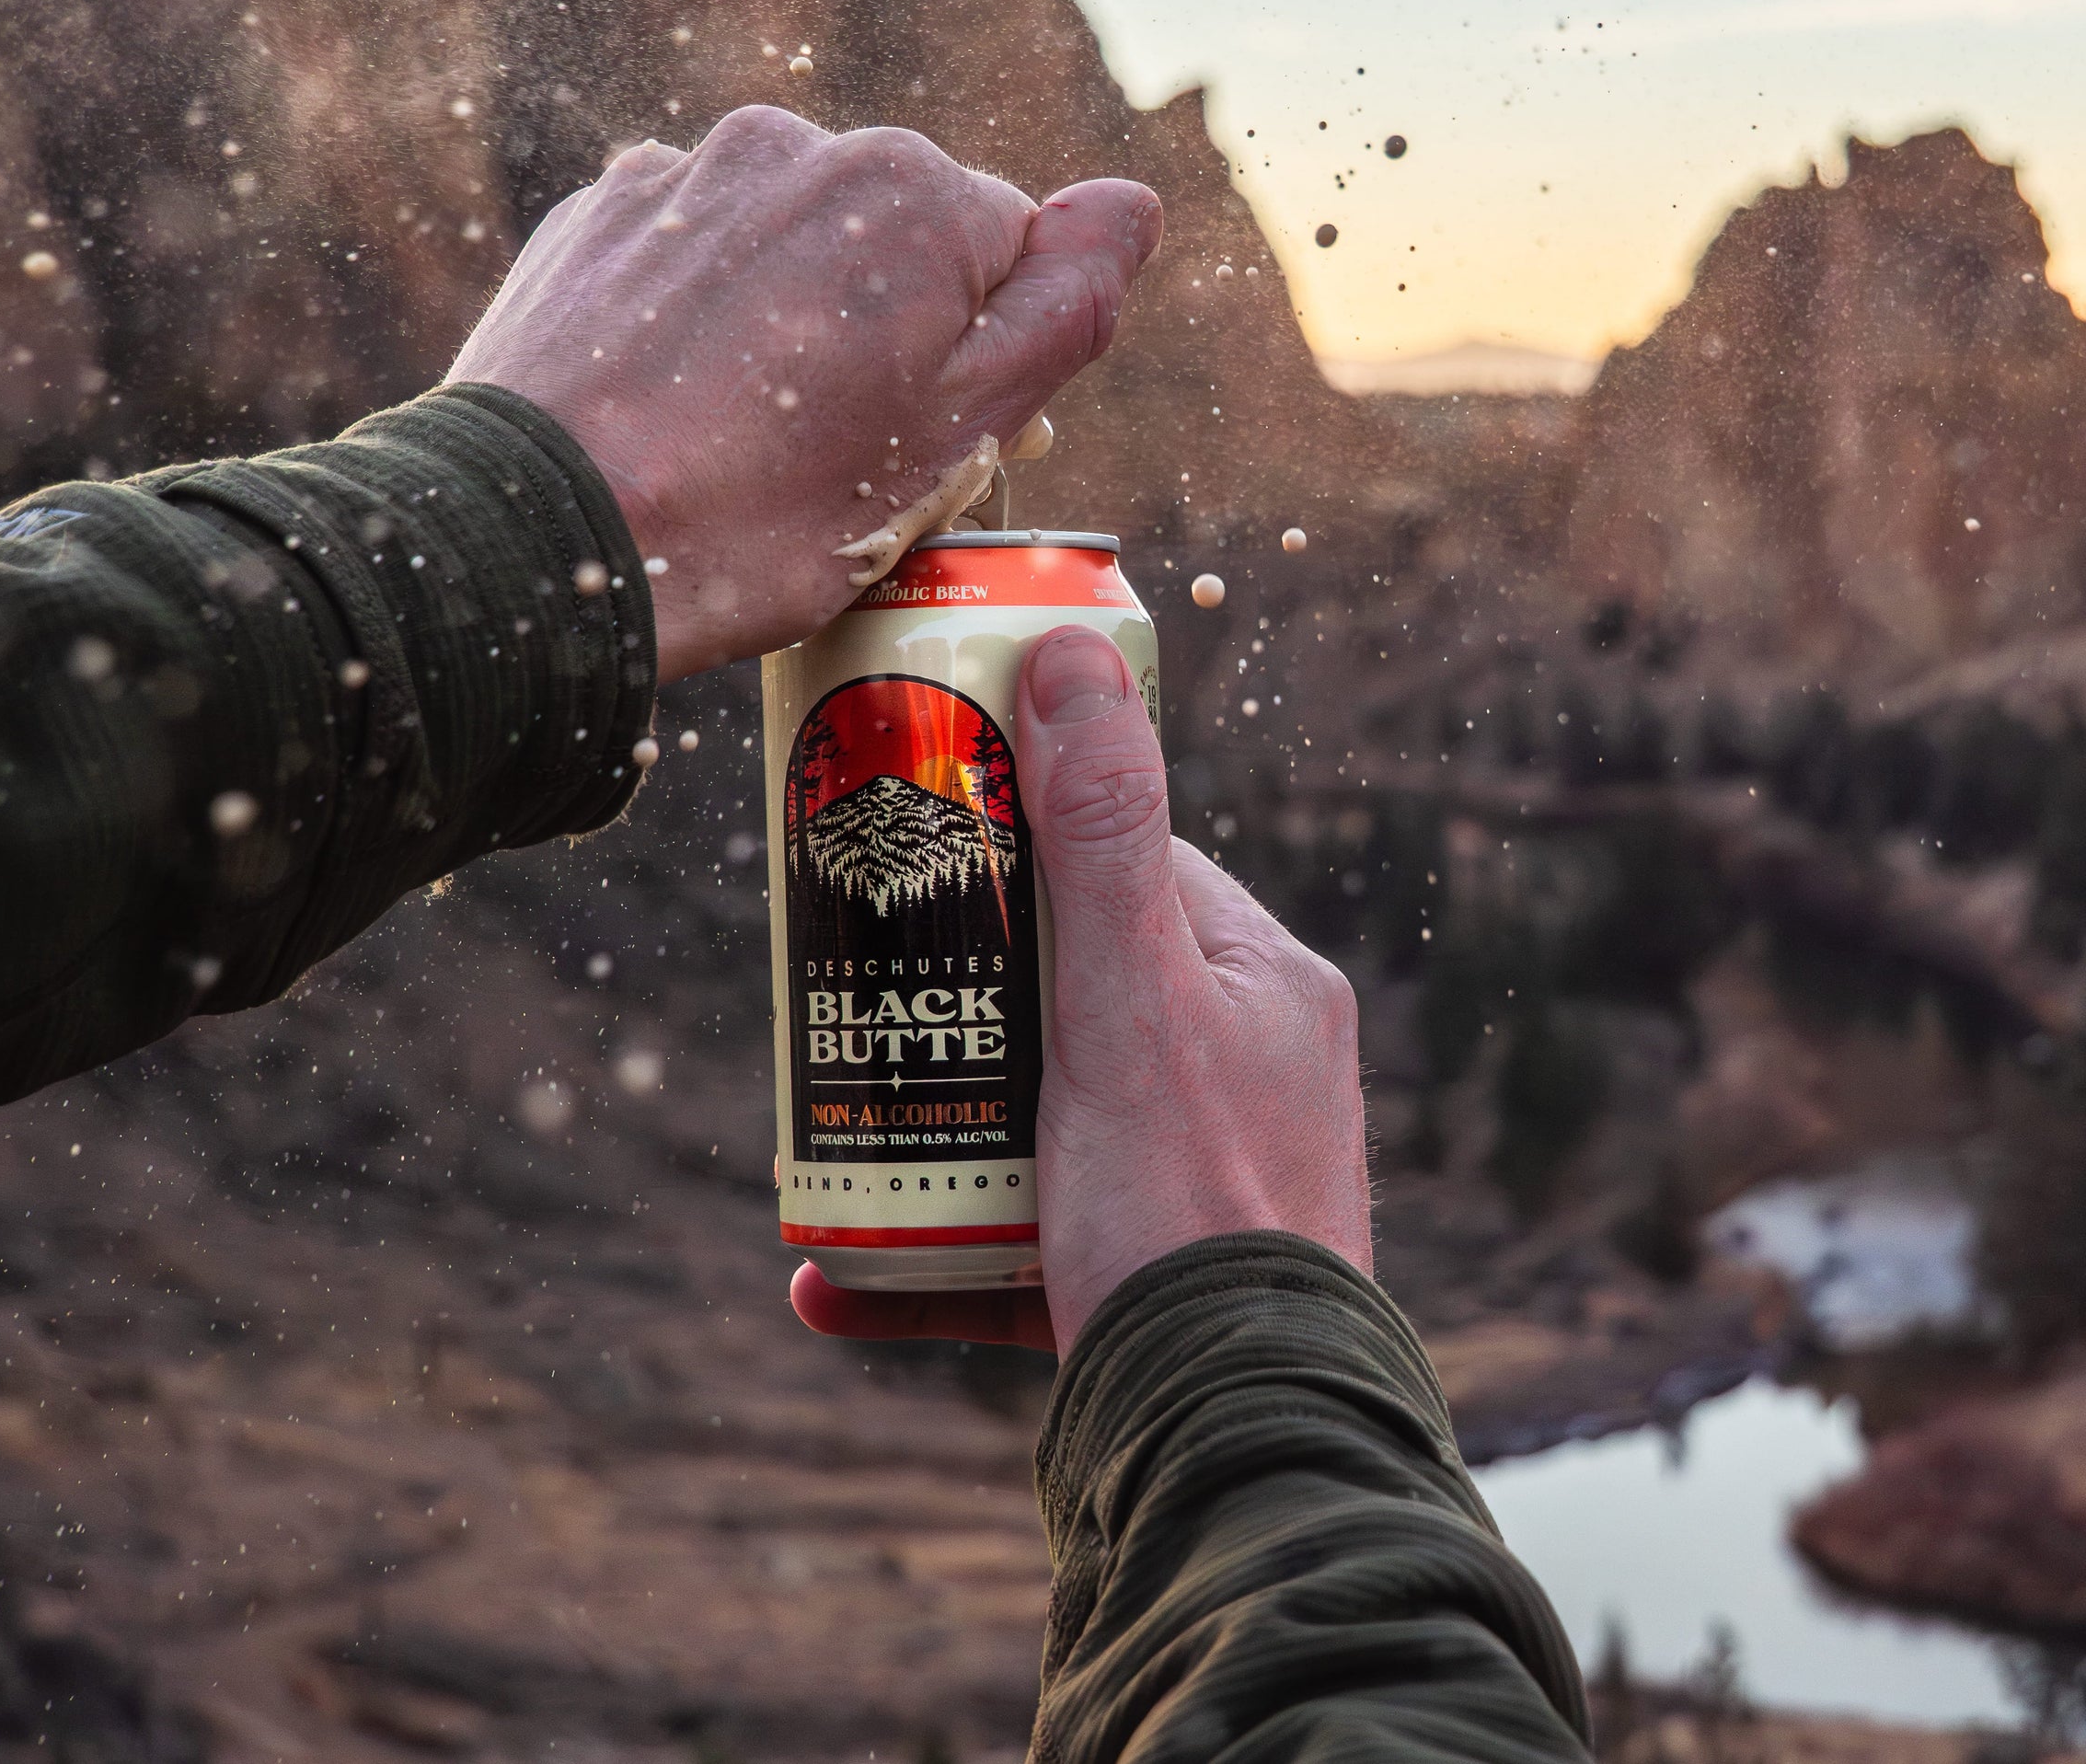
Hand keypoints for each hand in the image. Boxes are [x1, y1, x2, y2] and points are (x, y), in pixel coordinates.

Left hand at [447, 106, 1161, 684]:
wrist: (541, 540)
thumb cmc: (768, 512)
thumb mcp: (959, 432)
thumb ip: (1065, 305)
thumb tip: (1132, 204)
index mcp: (916, 190)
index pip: (1013, 257)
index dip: (988, 363)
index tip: (925, 443)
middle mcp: (801, 143)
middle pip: (901, 244)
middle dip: (891, 333)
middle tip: (834, 458)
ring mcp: (686, 173)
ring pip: (794, 249)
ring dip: (795, 323)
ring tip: (743, 439)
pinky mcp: (599, 217)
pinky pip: (695, 257)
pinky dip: (704, 322)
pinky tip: (677, 409)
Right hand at [791, 626, 1374, 1354]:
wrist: (1230, 1438)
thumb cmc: (1193, 1211)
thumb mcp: (1130, 1001)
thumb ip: (1097, 832)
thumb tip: (1068, 647)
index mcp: (1261, 986)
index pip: (1132, 864)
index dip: (1018, 836)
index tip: (910, 829)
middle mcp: (1244, 1073)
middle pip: (1067, 992)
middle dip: (947, 989)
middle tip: (838, 979)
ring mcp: (1194, 1182)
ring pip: (1034, 1120)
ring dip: (924, 1121)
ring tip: (824, 1114)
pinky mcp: (1139, 1284)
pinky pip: (1019, 1245)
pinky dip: (929, 1249)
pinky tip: (831, 1270)